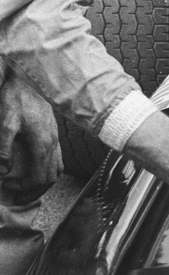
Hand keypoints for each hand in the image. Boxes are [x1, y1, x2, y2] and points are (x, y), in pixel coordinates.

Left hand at [0, 64, 62, 203]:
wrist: (29, 79)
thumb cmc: (16, 98)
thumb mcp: (5, 122)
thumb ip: (4, 149)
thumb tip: (3, 171)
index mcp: (42, 145)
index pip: (39, 179)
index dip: (24, 190)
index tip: (8, 189)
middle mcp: (52, 145)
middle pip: (49, 179)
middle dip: (33, 192)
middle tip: (16, 196)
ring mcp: (55, 140)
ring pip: (56, 172)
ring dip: (42, 185)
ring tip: (26, 188)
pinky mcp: (54, 135)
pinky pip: (58, 161)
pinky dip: (49, 172)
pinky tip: (37, 171)